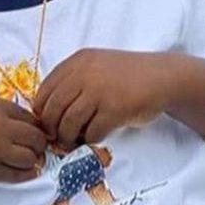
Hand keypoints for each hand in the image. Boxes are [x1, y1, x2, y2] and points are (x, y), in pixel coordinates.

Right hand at [0, 96, 48, 183]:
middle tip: (35, 147)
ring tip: (28, 160)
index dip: (33, 126)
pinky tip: (26, 171)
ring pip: (31, 157)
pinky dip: (27, 174)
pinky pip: (19, 175)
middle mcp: (0, 127)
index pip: (30, 117)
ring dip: (32, 159)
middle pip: (36, 137)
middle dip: (38, 143)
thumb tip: (16, 123)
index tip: (32, 132)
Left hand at [33, 49, 168, 145]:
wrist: (162, 77)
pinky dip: (91, 139)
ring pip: (69, 123)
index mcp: (78, 62)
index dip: (42, 111)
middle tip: (57, 137)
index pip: (45, 90)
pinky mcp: (115, 110)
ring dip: (69, 137)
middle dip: (52, 128)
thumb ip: (74, 80)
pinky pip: (92, 132)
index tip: (47, 122)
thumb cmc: (128, 75)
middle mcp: (85, 74)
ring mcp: (100, 92)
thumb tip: (49, 109)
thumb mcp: (97, 66)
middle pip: (53, 109)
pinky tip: (96, 136)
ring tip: (73, 141)